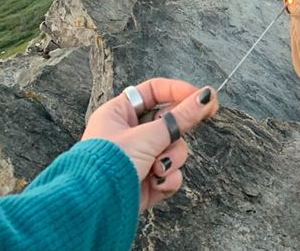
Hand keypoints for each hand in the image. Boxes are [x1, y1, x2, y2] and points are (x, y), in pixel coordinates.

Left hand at [82, 77, 218, 210]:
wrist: (93, 209)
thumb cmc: (110, 164)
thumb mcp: (149, 136)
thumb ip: (181, 118)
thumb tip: (206, 96)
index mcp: (120, 113)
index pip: (154, 92)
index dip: (178, 91)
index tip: (202, 96)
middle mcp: (128, 134)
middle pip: (168, 122)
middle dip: (177, 132)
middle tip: (203, 118)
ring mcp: (138, 159)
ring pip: (173, 149)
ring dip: (172, 158)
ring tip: (159, 168)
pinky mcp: (145, 183)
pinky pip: (170, 174)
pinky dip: (167, 179)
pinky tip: (157, 182)